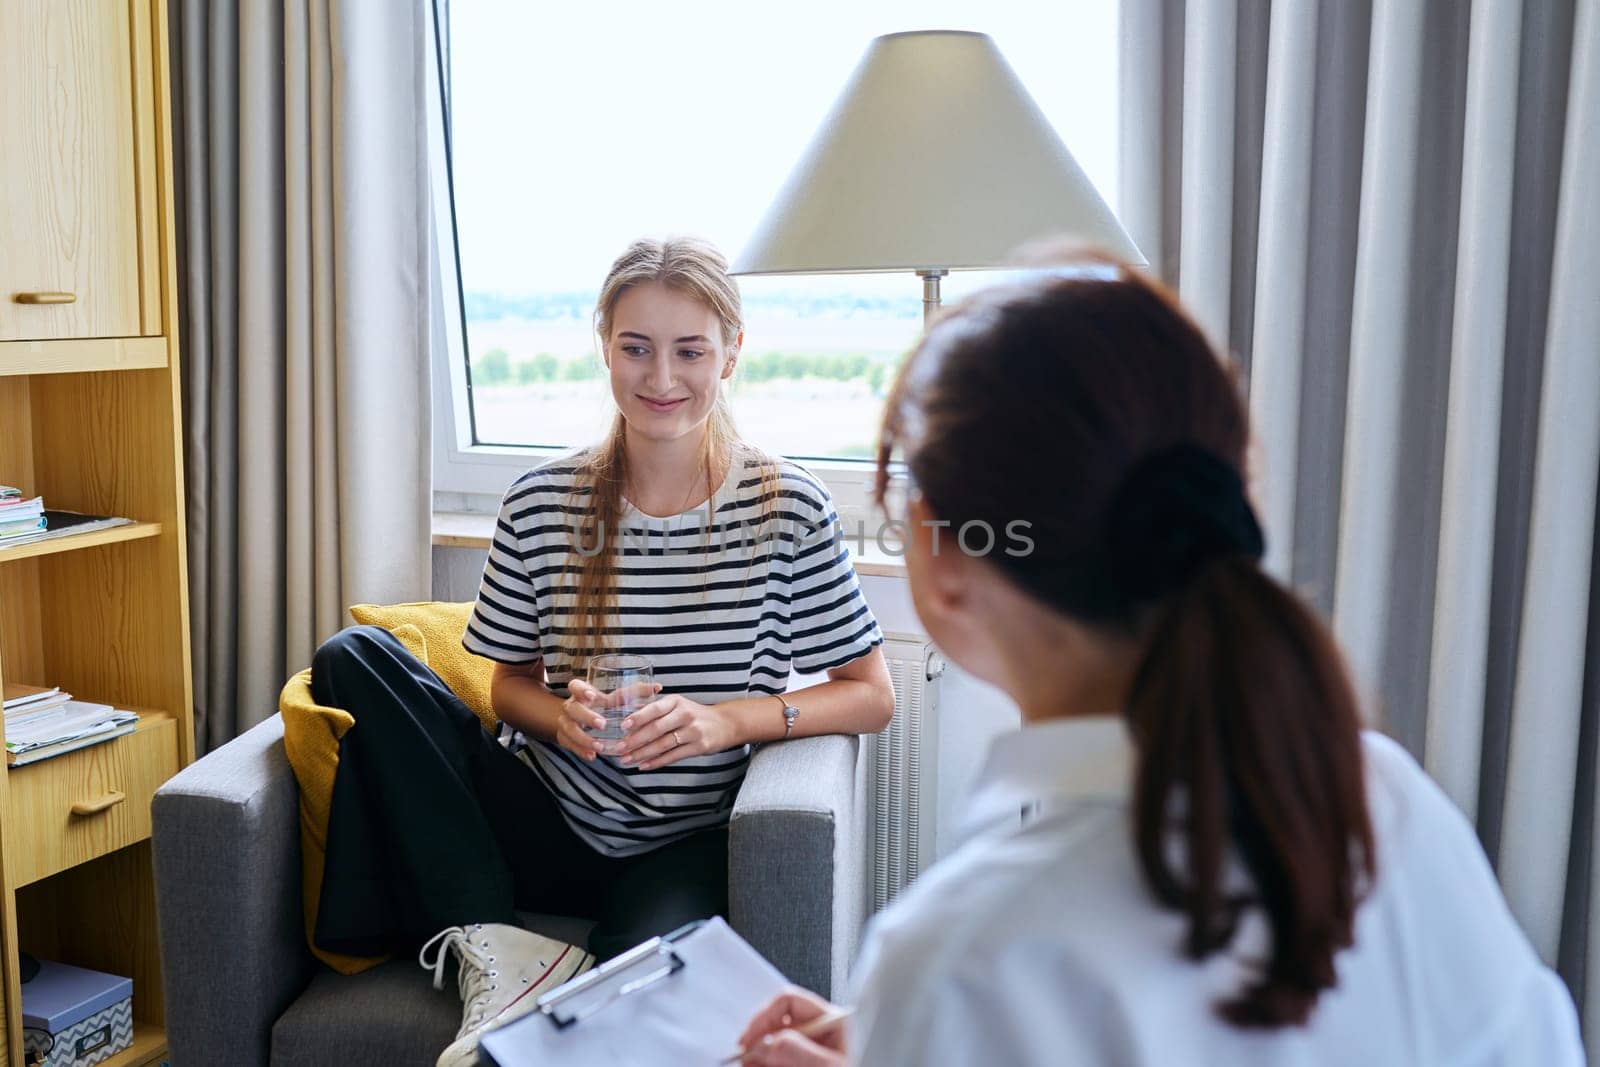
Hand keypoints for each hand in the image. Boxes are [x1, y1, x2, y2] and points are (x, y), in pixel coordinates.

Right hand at [557, 678, 657, 760]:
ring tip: (599, 747)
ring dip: (584, 738)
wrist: (573, 718)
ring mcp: (565, 722)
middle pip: (572, 708)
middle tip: (603, 725)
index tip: (593, 696)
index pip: (575, 685)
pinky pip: (570, 745)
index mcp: (582, 693)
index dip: (582, 690)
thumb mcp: (614, 698)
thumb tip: (659, 687)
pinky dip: (581, 751)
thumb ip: (635, 692)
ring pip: (569, 729)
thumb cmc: (600, 705)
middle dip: (586, 717)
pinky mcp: (565, 738)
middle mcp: (571, 706)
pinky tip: (592, 756)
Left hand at [611, 692, 738, 769]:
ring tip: (627, 760)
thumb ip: (655, 710)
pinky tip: (644, 765)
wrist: (725, 723)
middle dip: (635, 740)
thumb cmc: (695, 714)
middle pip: (656, 728)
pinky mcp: (699, 746)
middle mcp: (684, 714)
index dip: (638, 718)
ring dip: (642, 753)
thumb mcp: (677, 705)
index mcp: (676, 701)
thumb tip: (628, 717)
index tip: (622, 727)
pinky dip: (657, 762)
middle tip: (619, 748)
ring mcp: (693, 731)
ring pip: (663, 744)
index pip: (654, 709)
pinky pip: (674, 756)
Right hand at [738, 988, 847, 1066]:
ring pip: (774, 1052)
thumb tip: (765, 1043)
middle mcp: (819, 1037)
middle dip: (757, 1044)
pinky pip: (780, 1065)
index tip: (749, 1040)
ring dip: (759, 1061)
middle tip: (745, 1062)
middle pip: (776, 1029)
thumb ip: (798, 1053)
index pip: (789, 1002)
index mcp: (832, 1023)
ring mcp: (811, 1057)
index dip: (764, 1017)